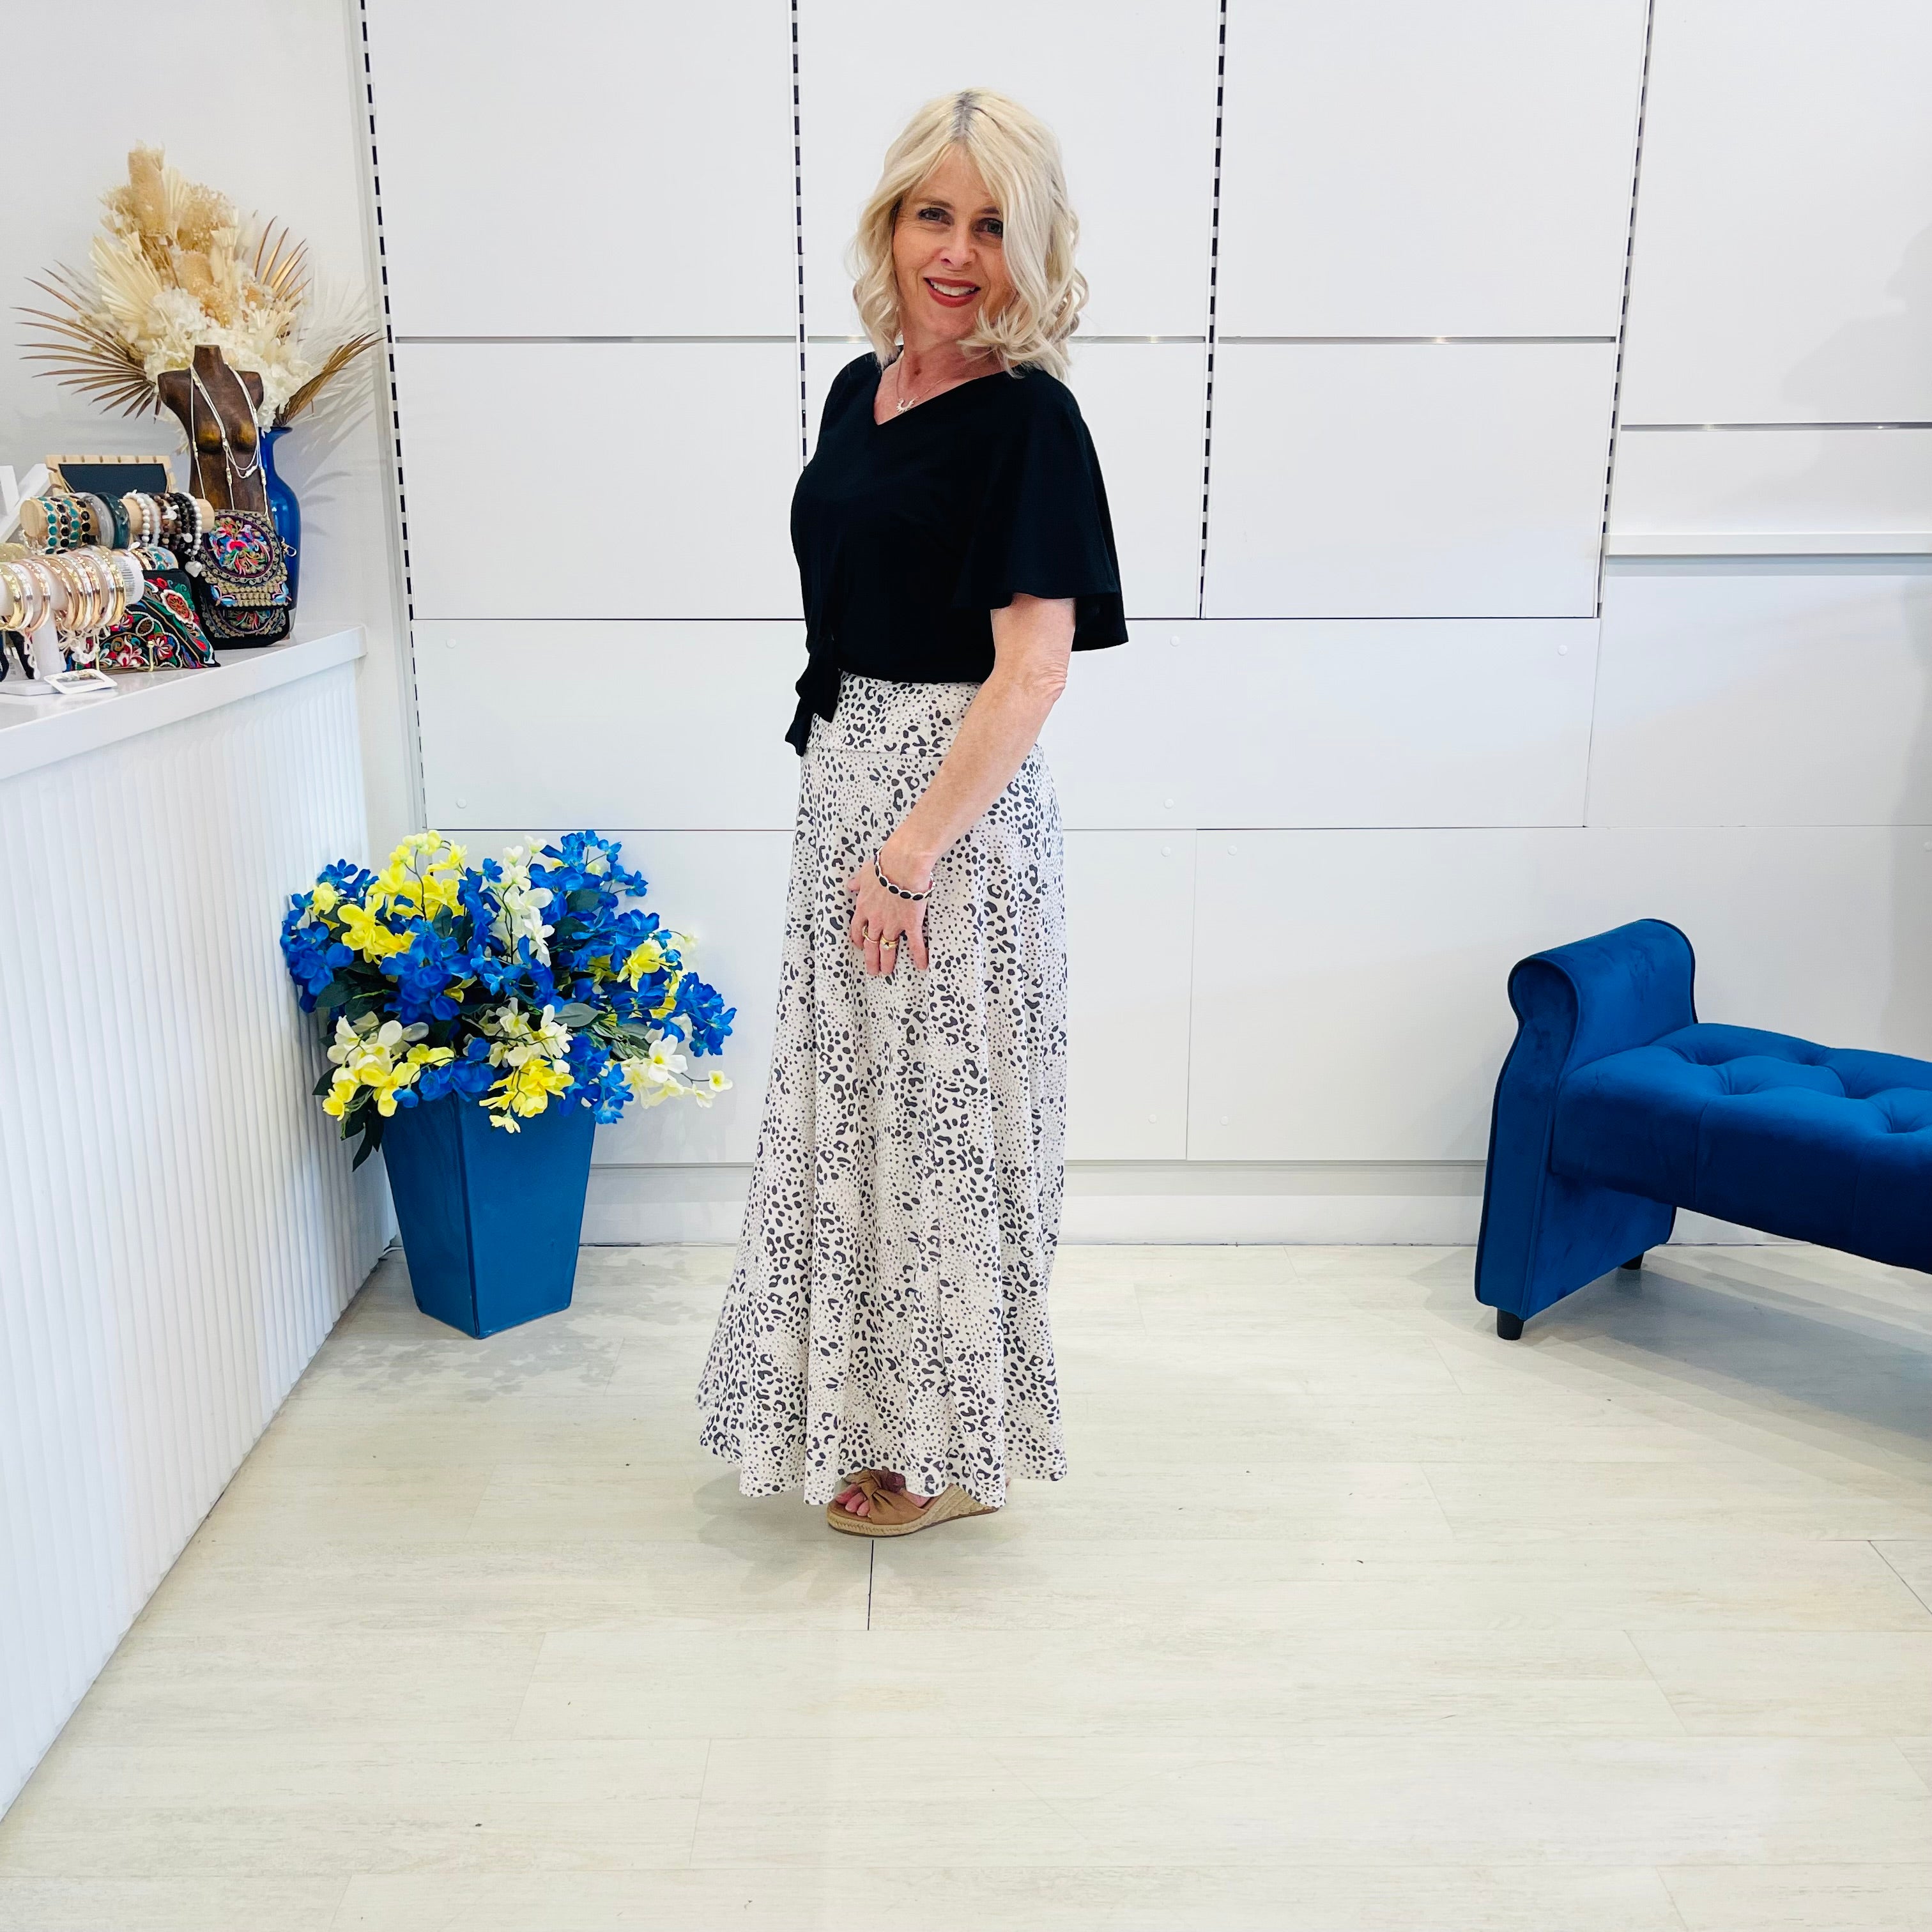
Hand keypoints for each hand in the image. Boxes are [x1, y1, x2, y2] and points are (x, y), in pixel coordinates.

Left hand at [843, 843, 931, 975]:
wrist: (902, 864)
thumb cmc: (885, 864)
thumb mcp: (865, 872)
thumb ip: (858, 882)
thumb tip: (850, 885)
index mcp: (864, 906)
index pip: (857, 928)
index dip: (858, 939)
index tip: (860, 946)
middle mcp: (876, 919)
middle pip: (870, 944)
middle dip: (870, 959)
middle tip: (872, 969)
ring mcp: (892, 923)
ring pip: (887, 948)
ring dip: (886, 961)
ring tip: (887, 972)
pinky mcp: (910, 924)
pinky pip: (914, 943)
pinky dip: (918, 955)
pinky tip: (922, 965)